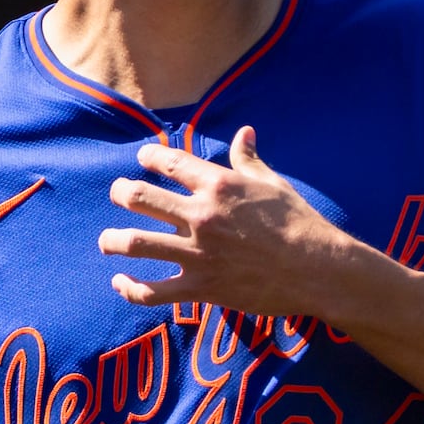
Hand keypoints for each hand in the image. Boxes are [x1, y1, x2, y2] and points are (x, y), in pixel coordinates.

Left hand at [99, 126, 357, 314]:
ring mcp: (198, 253)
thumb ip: (249, 159)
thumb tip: (245, 132)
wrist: (317, 269)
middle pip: (139, 197)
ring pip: (136, 243)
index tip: (142, 158)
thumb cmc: (298, 223)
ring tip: (105, 241)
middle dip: (120, 192)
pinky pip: (153, 291)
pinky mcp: (202, 287)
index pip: (169, 162)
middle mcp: (201, 215)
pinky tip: (120, 283)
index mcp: (218, 185)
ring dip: (112, 241)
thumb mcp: (273, 184)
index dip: (149, 156)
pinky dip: (130, 288)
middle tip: (117, 193)